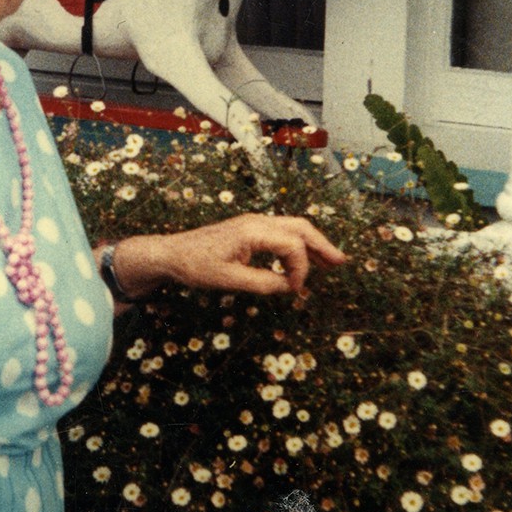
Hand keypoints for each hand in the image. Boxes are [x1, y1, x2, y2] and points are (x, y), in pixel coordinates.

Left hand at [113, 214, 346, 298]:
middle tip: (341, 262)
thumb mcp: (229, 280)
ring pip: (291, 228)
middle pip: (299, 227)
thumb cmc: (195, 266)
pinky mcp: (247, 231)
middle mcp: (256, 221)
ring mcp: (252, 224)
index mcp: (252, 230)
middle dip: (322, 244)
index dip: (300, 269)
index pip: (292, 245)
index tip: (294, 290)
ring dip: (311, 244)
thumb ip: (262, 283)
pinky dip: (295, 245)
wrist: (170, 254)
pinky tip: (300, 261)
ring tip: (331, 261)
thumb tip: (289, 287)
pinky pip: (279, 233)